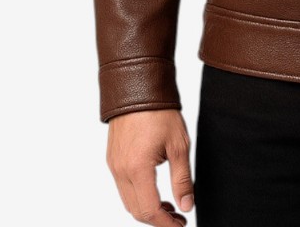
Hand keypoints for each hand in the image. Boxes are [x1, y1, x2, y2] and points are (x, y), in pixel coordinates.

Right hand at [105, 109, 194, 224]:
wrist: (138, 87)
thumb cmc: (161, 112)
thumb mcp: (179, 145)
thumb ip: (182, 179)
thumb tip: (187, 206)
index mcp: (137, 168)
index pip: (149, 210)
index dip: (166, 223)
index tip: (181, 225)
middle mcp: (120, 170)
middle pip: (136, 210)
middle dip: (157, 219)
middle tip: (178, 218)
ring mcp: (113, 165)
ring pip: (128, 200)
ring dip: (147, 209)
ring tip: (170, 206)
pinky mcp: (112, 159)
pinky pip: (123, 187)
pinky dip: (138, 195)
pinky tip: (155, 190)